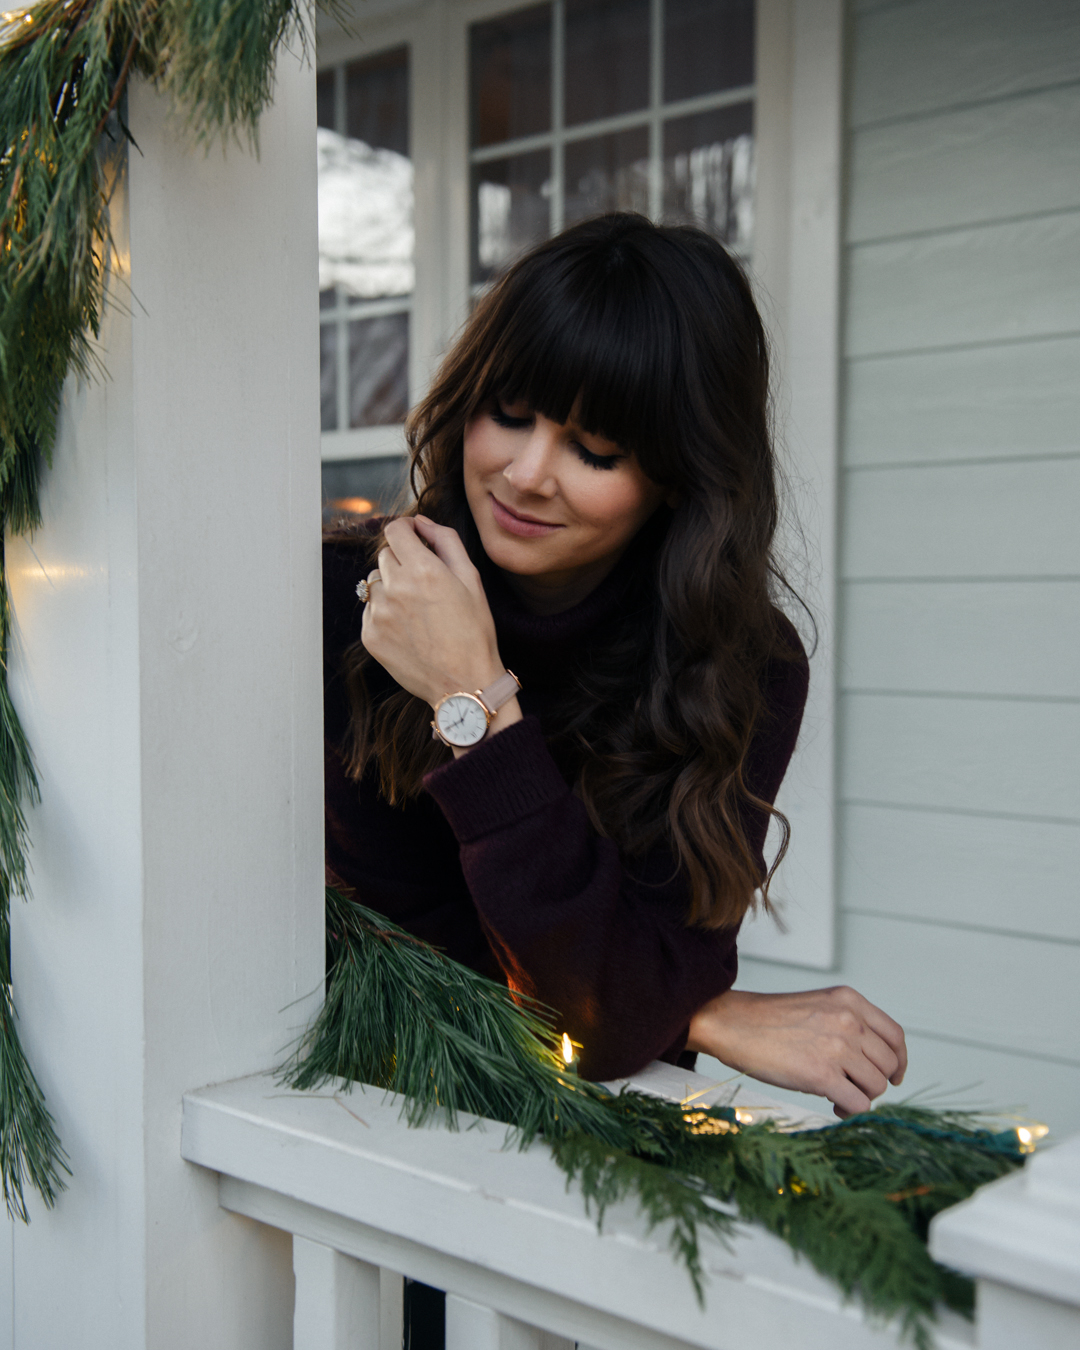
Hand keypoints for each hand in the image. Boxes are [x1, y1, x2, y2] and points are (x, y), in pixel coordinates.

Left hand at [361, 516, 508, 711]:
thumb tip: (422, 522)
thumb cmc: (474, 632)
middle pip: (385, 555)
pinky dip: (385, 611)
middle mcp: (396, 588)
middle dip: (402, 560)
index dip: (405, 530)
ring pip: (375, 582)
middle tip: (424, 582)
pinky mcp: (370, 636)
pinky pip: (370, 609)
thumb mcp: (471, 579)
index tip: (413, 538)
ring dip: (392, 587)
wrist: (464, 683)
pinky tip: (408, 627)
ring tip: (417, 609)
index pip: (394, 530)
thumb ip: (446, 541)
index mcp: (423, 570)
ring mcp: (379, 613)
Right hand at [686, 986, 906, 1117]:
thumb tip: (873, 1062)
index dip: (899, 1061)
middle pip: (888, 1064)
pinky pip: (858, 1104)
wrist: (733, 1024)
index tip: (893, 1074)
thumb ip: (848, 1024)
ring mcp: (836, 1047)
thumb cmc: (769, 1020)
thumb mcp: (818, 1005)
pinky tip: (834, 1107)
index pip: (895, 1036)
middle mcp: (848, 1021)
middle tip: (854, 1088)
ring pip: (876, 1087)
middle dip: (875, 1082)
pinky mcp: (822, 1075)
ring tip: (839, 1097)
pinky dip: (850, 1112)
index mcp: (849, 1001)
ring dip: (861, 1097)